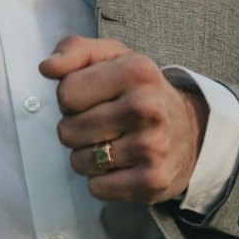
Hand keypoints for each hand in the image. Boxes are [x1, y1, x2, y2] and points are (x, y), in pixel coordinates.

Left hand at [39, 35, 207, 205]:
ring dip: (88, 156)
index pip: (66, 93)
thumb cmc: (141, 91)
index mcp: (136, 72)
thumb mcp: (113, 57)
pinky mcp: (152, 181)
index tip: (93, 98)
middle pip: (68, 131)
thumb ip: (75, 51)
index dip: (71, 98)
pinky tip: (121, 165)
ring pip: (79, 162)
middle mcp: (147, 108)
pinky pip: (96, 187)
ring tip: (112, 143)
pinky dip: (102, 180)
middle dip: (77, 129)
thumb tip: (47, 67)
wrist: (191, 130)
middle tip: (103, 123)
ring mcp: (152, 147)